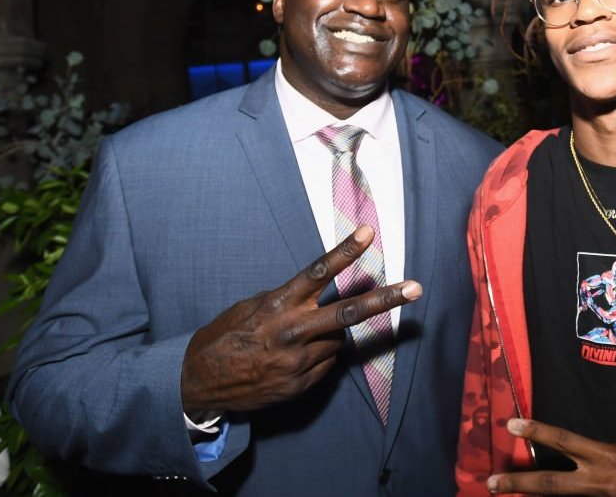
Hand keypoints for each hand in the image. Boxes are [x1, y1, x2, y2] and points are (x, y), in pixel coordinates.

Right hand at [180, 225, 419, 412]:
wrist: (199, 384)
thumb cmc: (226, 336)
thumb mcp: (251, 307)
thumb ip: (289, 301)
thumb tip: (321, 299)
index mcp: (278, 305)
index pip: (318, 273)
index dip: (345, 251)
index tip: (368, 231)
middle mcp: (293, 332)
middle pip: (349, 313)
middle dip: (386, 299)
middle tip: (416, 287)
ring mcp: (300, 361)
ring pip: (338, 340)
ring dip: (328, 334)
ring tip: (295, 339)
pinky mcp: (301, 384)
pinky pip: (326, 363)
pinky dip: (318, 356)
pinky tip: (292, 358)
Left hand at [486, 419, 615, 495]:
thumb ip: (599, 455)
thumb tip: (577, 456)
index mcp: (605, 455)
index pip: (564, 440)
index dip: (536, 432)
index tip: (512, 424)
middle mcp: (599, 479)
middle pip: (549, 482)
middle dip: (517, 482)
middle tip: (491, 483)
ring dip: (534, 496)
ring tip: (508, 494)